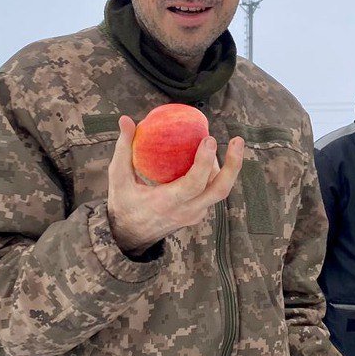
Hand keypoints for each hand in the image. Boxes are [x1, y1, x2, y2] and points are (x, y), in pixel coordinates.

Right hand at [107, 116, 243, 254]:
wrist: (131, 236)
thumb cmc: (123, 204)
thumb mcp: (118, 178)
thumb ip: (123, 149)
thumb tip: (126, 119)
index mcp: (166, 203)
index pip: (193, 183)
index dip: (204, 162)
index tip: (209, 139)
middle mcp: (186, 211)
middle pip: (220, 190)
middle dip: (234, 165)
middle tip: (237, 140)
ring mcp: (195, 215)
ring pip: (219, 191)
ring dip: (225, 168)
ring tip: (217, 145)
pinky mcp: (198, 214)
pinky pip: (212, 193)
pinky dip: (214, 175)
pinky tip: (210, 158)